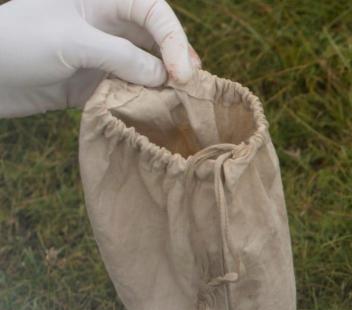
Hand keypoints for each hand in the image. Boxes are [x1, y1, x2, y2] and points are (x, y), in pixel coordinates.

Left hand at [0, 0, 199, 118]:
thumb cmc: (17, 43)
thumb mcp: (72, 43)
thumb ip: (122, 57)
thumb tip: (163, 77)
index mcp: (100, 0)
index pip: (153, 11)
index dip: (174, 39)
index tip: (180, 72)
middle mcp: (105, 25)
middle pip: (157, 39)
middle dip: (177, 61)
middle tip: (191, 88)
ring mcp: (100, 55)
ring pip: (147, 67)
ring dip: (163, 85)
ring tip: (179, 104)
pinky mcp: (92, 84)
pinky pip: (128, 91)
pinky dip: (142, 103)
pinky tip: (154, 114)